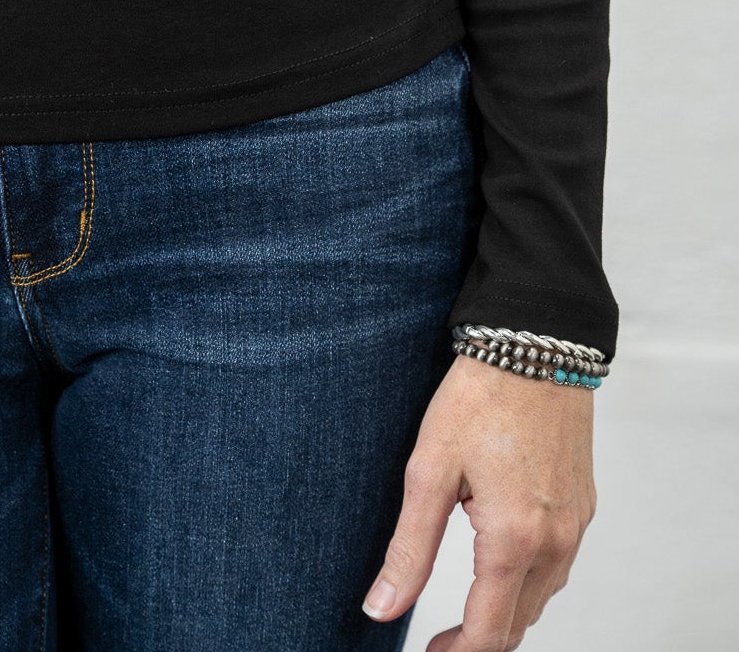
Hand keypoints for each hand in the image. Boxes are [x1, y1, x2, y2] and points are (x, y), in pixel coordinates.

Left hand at [361, 351, 596, 649]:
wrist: (535, 344)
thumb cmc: (477, 398)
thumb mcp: (429, 470)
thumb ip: (409, 548)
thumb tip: (382, 608)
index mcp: (514, 540)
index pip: (489, 632)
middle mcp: (555, 542)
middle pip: (518, 622)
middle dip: (480, 639)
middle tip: (439, 640)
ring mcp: (576, 525)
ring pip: (541, 596)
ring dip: (505, 612)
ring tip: (465, 607)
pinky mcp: (583, 505)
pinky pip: (558, 564)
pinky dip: (529, 580)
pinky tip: (501, 564)